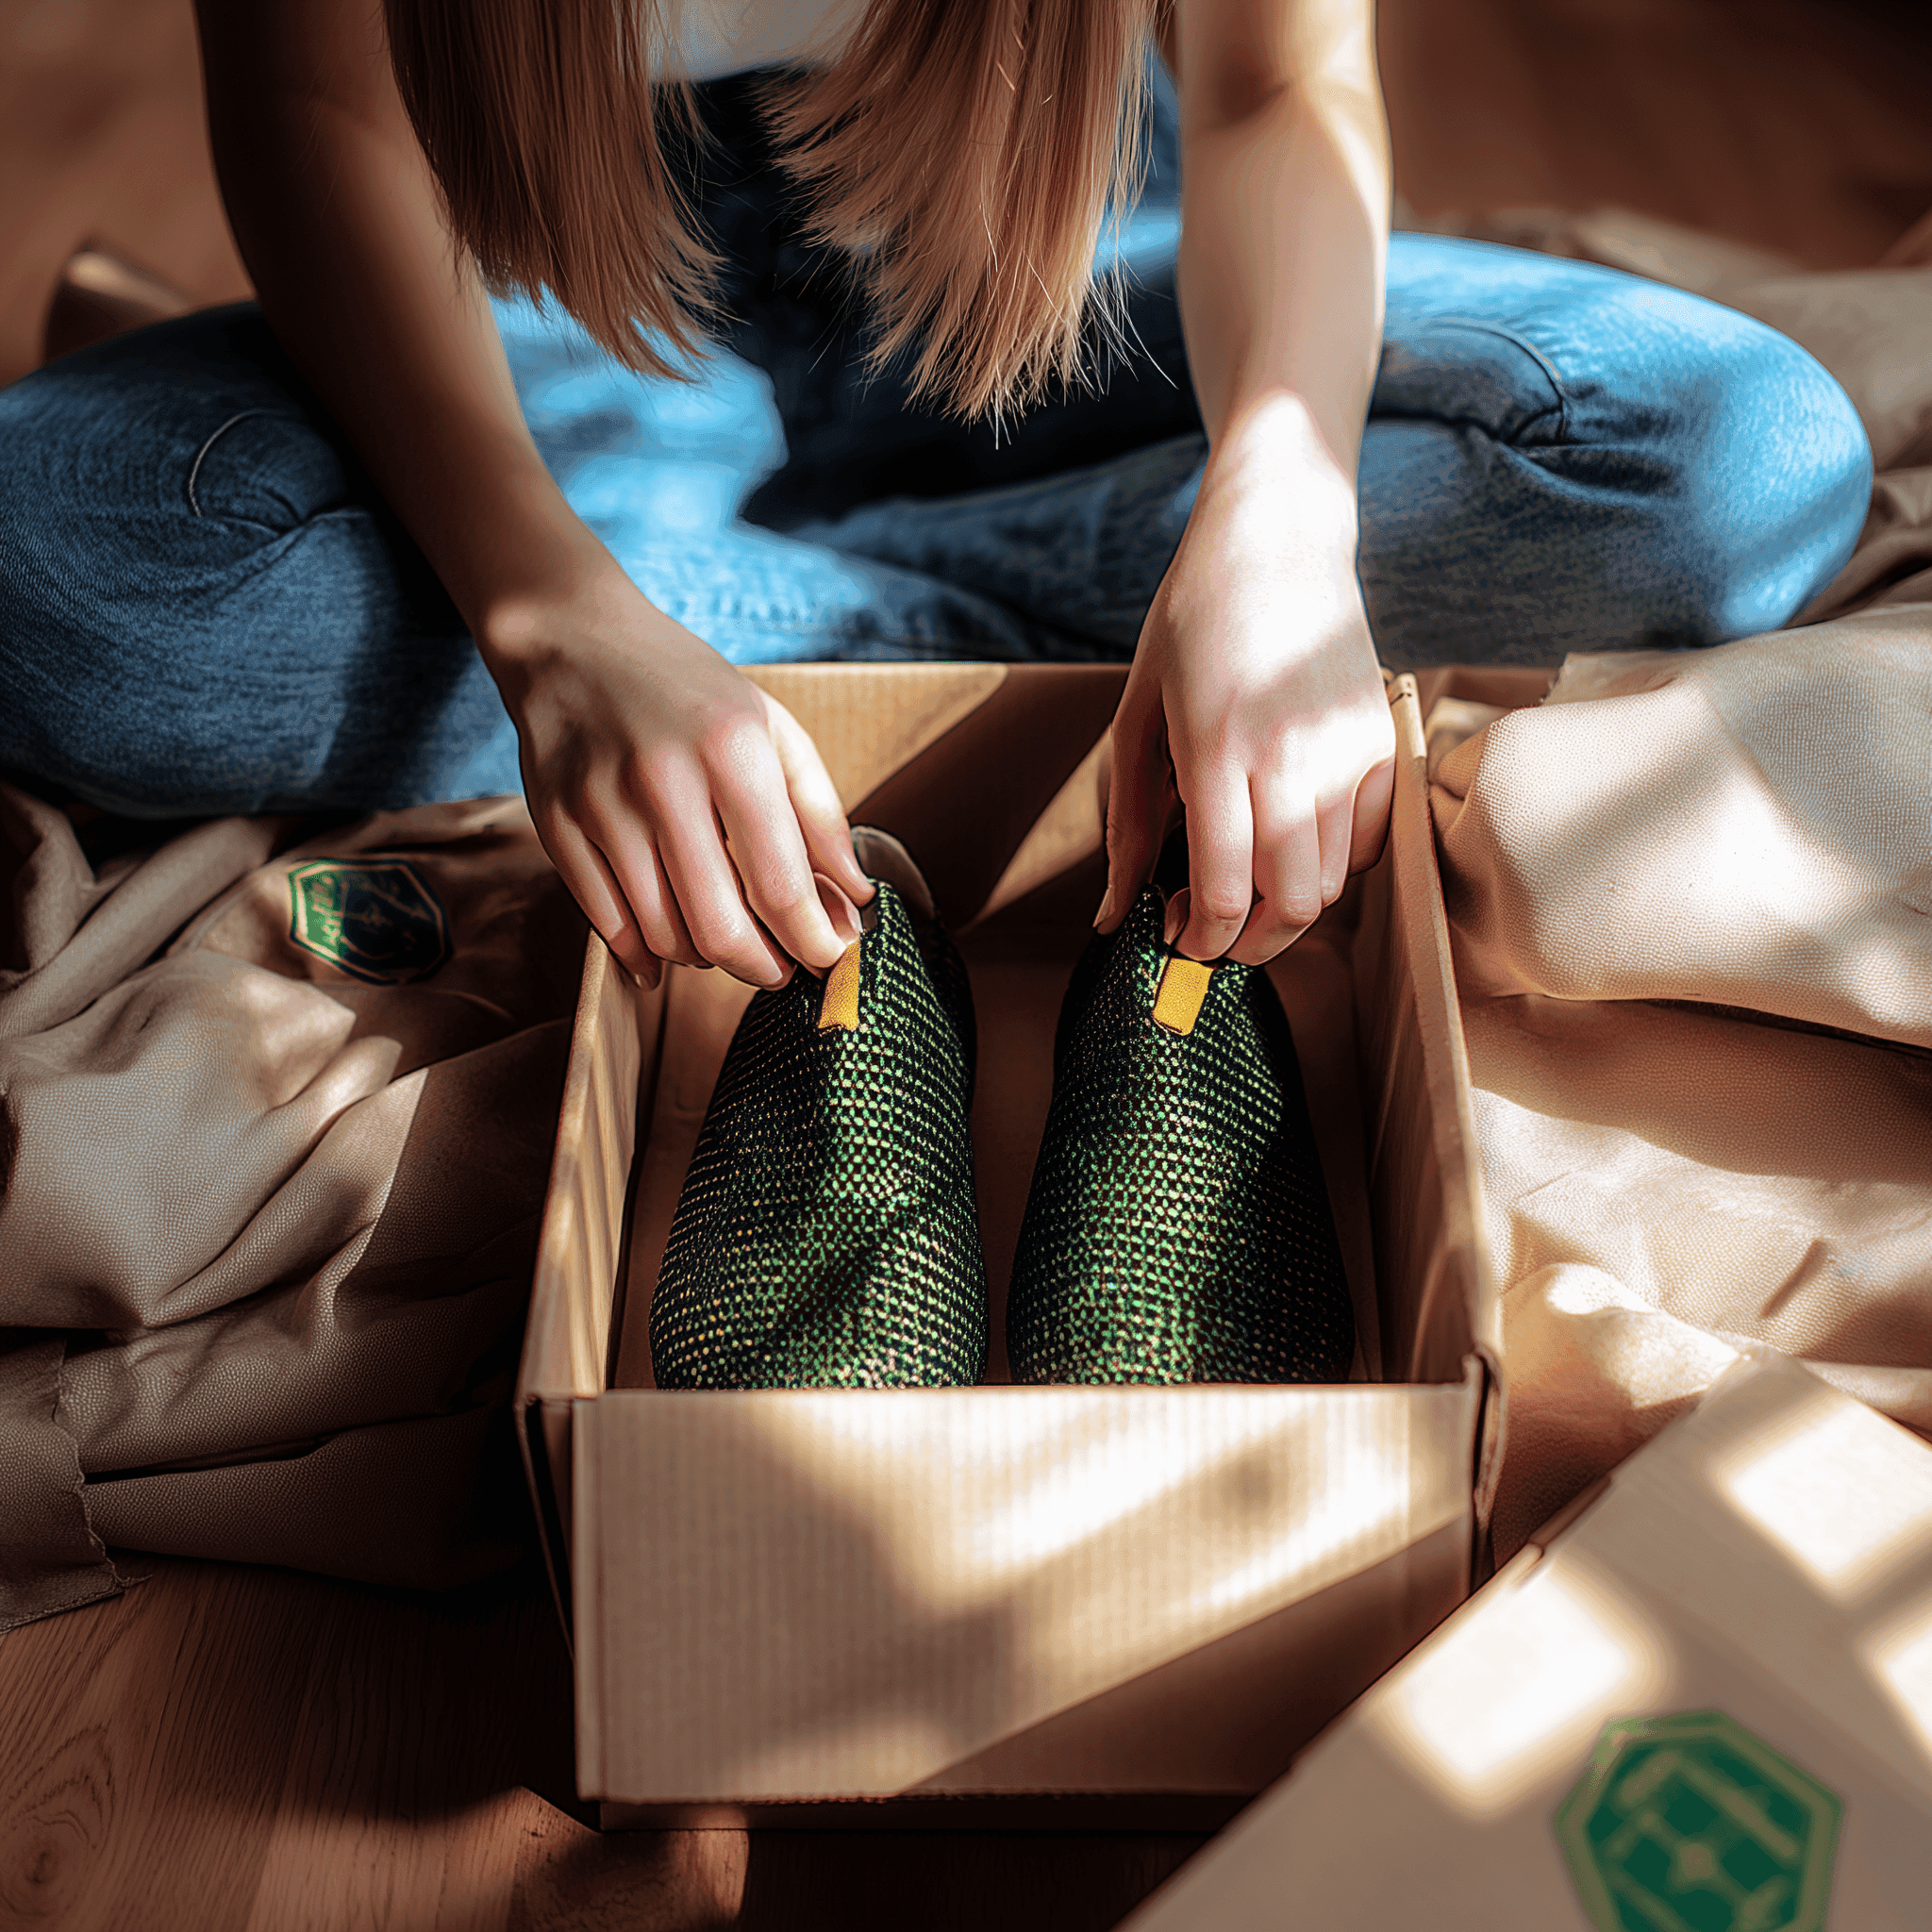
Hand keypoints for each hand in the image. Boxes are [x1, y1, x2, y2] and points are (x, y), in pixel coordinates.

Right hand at [482, 567, 873, 988]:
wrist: (572, 640)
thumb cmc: (688, 689)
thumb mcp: (772, 728)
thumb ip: (819, 815)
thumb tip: (854, 899)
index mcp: (732, 750)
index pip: (781, 883)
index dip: (813, 940)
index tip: (830, 958)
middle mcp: (664, 780)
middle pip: (719, 928)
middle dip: (763, 968)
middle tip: (781, 970)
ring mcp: (601, 806)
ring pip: (664, 936)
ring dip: (706, 959)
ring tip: (726, 940)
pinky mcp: (556, 825)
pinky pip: (609, 926)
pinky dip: (646, 955)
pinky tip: (669, 954)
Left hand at [1098, 437, 1395, 965]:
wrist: (1277, 539)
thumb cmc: (1191, 620)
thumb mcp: (1137, 715)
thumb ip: (1129, 822)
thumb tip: (1111, 915)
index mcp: (1217, 750)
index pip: (1222, 891)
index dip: (1198, 938)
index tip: (1177, 937)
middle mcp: (1291, 758)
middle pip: (1289, 907)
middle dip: (1245, 944)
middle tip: (1209, 932)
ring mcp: (1347, 752)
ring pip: (1332, 885)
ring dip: (1285, 908)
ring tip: (1245, 884)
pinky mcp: (1382, 743)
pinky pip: (1367, 844)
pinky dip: (1331, 866)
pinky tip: (1289, 842)